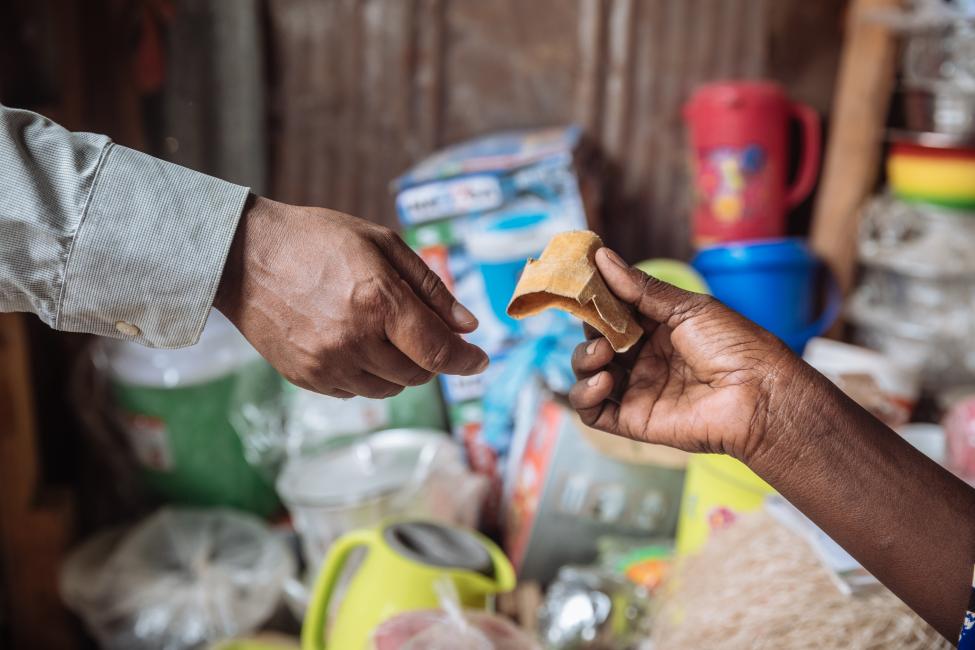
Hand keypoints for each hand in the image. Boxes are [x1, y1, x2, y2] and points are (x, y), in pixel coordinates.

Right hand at [214, 195, 487, 397]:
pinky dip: (367, 374)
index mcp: (378, 301)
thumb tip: (468, 326)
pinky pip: (356, 391)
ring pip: (390, 389)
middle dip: (430, 357)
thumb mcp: (382, 245)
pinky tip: (353, 342)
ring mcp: (327, 364)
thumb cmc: (317, 239)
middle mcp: (354, 340)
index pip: (439, 351)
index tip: (479, 360)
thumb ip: (430, 288)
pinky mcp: (306, 378)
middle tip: (421, 330)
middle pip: (418, 374)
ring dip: (400, 368)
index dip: (467, 361)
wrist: (244, 255)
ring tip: (381, 331)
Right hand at [568, 247, 797, 461]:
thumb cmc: (735, 346)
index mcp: (658, 328)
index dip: (595, 299)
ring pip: (588, 373)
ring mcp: (637, 389)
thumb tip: (602, 257)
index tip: (579, 282)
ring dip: (584, 359)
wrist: (759, 396)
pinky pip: (593, 412)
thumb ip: (640, 288)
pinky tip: (604, 381)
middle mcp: (644, 358)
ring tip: (602, 352)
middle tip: (593, 319)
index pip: (613, 311)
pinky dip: (586, 395)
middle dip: (589, 328)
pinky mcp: (633, 420)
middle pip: (596, 340)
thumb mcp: (688, 308)